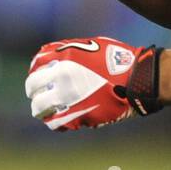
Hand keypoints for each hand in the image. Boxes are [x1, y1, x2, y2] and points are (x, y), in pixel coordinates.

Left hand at [25, 37, 161, 130]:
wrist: (137, 79)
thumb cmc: (118, 60)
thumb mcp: (90, 46)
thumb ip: (69, 52)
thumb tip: (54, 60)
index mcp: (65, 58)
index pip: (36, 66)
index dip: (34, 73)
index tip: (36, 78)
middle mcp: (62, 77)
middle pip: (33, 87)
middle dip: (34, 92)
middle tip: (37, 95)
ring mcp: (68, 98)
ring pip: (40, 108)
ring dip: (40, 109)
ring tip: (43, 111)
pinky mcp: (78, 116)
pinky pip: (56, 123)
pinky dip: (55, 122)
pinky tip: (59, 120)